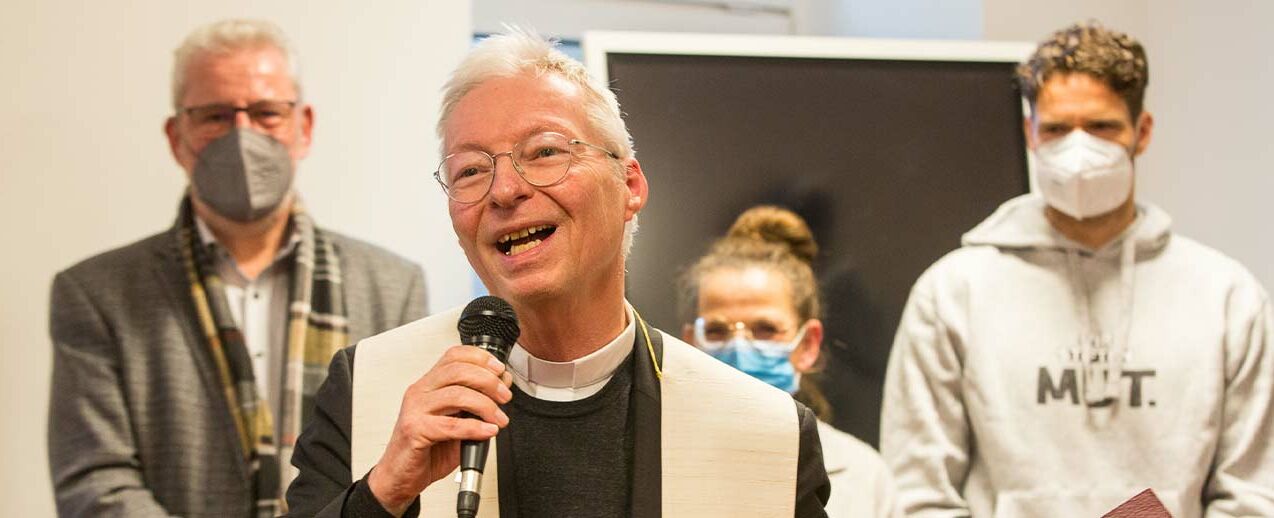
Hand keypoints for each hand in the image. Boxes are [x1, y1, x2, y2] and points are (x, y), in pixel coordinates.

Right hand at [367, 345, 513, 515]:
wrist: (401, 476)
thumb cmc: (428, 448)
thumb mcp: (458, 420)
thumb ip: (477, 402)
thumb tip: (502, 383)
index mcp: (430, 384)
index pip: (454, 355)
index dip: (481, 358)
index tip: (500, 369)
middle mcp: (420, 391)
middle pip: (458, 371)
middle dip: (489, 381)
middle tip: (505, 396)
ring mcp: (415, 409)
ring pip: (456, 395)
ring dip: (486, 406)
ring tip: (499, 419)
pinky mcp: (414, 430)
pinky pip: (450, 425)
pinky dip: (475, 427)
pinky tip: (488, 432)